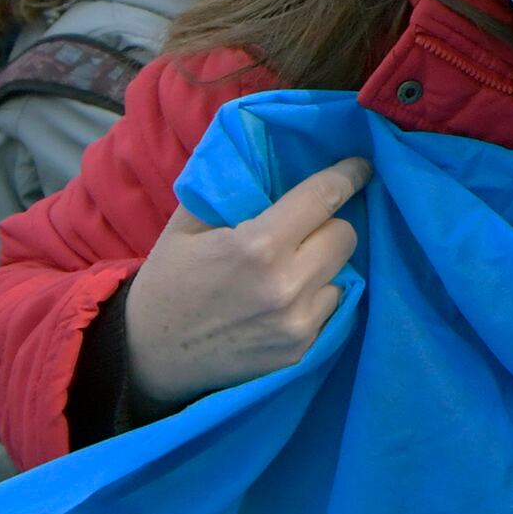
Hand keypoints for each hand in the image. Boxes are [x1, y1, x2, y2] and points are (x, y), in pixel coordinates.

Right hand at [123, 158, 369, 405]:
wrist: (150, 356)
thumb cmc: (168, 281)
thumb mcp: (187, 225)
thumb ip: (232, 190)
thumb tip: (273, 157)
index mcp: (257, 246)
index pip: (324, 198)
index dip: (348, 176)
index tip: (362, 165)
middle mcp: (287, 285)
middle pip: (345, 235)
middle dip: (329, 223)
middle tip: (304, 227)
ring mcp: (298, 322)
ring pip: (343, 272)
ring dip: (324, 263)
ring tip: (290, 266)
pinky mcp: (303, 349)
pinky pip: (332, 306)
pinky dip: (317, 295)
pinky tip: (286, 297)